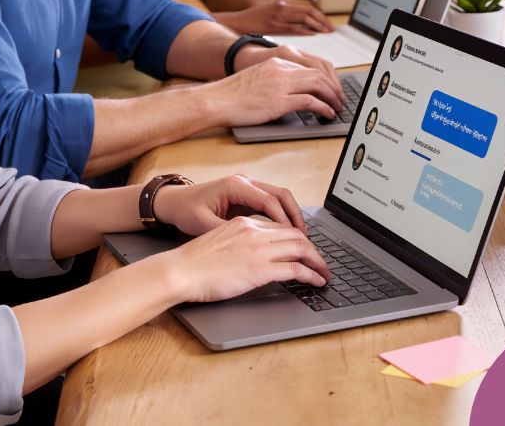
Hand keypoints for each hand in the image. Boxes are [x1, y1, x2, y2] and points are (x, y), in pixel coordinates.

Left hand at [154, 174, 307, 235]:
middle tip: (305, 238)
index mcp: (236, 186)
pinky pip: (270, 203)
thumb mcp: (204, 225)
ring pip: (279, 197)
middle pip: (281, 195)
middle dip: (295, 216)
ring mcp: (247, 186)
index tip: (294, 239)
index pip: (270, 201)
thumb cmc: (186, 212)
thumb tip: (253, 243)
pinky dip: (280, 216)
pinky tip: (284, 233)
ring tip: (300, 237)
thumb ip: (230, 231)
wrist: (172, 202)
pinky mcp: (246, 194)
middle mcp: (245, 182)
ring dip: (290, 216)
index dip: (284, 221)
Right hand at [161, 216, 328, 303]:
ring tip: (325, 273)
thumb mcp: (219, 242)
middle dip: (313, 249)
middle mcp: (255, 232)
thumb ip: (239, 243)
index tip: (305, 249)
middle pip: (296, 235)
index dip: (297, 238)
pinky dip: (311, 274)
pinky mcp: (260, 269)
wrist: (180, 271)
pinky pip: (296, 269)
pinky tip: (317, 281)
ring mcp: (259, 250)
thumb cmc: (192, 263)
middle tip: (321, 262)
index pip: (281, 226)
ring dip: (318, 262)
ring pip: (302, 249)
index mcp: (245, 223)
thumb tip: (252, 255)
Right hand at [198, 56, 343, 127]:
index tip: (332, 88)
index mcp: (276, 62)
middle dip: (333, 87)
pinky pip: (310, 101)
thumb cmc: (231, 94)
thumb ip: (275, 79)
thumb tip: (292, 92)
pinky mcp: (279, 101)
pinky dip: (323, 107)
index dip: (325, 78)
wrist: (215, 100)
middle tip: (340, 99)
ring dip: (332, 97)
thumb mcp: (257, 79)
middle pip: (318, 74)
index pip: (309, 66)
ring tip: (337, 107)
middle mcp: (281, 69)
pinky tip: (327, 113)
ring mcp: (280, 84)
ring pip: (318, 85)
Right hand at [215, 0, 334, 35]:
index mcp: (283, 2)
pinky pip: (293, 28)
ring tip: (326, 32)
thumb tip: (306, 25)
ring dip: (318, 25)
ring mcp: (278, 15)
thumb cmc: (255, 19)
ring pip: (304, 18)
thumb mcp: (273, 12)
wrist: (238, 21)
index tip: (328, 23)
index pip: (308, 7)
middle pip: (309, 11)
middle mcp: (283, 6)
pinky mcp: (274, 25)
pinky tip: (313, 34)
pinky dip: (305, 30)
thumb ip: (288, 15)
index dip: (321, 15)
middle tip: (331, 29)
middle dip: (323, 20)